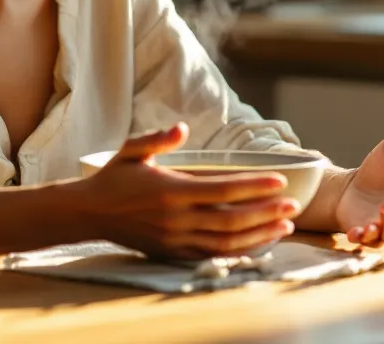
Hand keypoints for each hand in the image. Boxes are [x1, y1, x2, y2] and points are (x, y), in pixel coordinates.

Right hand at [77, 123, 300, 260]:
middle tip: (294, 205)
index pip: (222, 189)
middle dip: (266, 212)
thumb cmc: (114, 178)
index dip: (253, 186)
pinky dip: (240, 249)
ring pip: (227, 241)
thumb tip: (181, 128)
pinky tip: (260, 241)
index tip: (280, 181)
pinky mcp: (174, 253)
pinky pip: (214, 254)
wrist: (89, 214)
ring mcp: (176, 240)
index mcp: (170, 191)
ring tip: (286, 226)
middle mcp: (176, 219)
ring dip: (260, 235)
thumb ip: (157, 139)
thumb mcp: (131, 150)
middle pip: (231, 218)